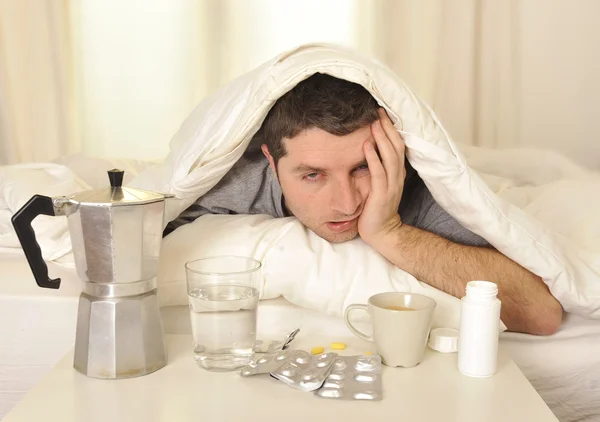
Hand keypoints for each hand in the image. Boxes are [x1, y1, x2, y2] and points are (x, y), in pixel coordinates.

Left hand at [358, 108, 405, 244]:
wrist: (382, 232)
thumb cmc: (377, 208)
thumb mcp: (379, 185)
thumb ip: (377, 169)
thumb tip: (367, 150)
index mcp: (397, 173)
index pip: (398, 146)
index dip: (392, 130)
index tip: (382, 114)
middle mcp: (397, 176)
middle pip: (397, 146)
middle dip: (388, 128)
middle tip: (379, 111)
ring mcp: (391, 185)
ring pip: (390, 156)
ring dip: (382, 138)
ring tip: (374, 123)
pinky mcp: (381, 194)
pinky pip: (378, 172)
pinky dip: (372, 157)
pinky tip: (366, 145)